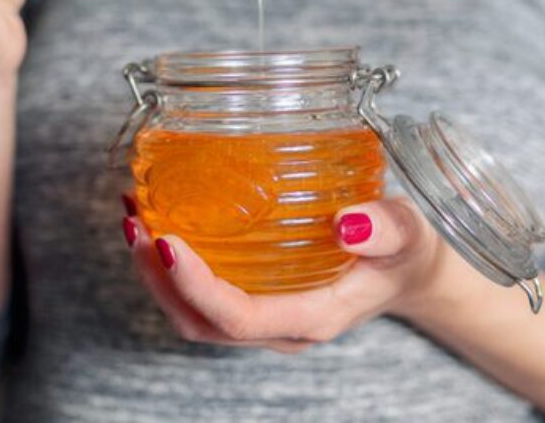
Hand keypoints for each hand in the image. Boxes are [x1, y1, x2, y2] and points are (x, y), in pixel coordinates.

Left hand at [123, 197, 470, 353]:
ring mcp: (264, 318)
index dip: (194, 286)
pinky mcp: (255, 298)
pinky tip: (159, 220)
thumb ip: (385, 229)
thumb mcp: (408, 234)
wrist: (409, 272)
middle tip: (136, 223)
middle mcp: (279, 327)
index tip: (167, 242)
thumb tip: (348, 223)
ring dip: (155, 273)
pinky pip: (201, 295)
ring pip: (193, 315)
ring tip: (134, 218)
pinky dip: (171, 265)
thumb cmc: (405, 253)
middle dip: (158, 279)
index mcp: (312, 317)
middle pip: (200, 322)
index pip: (238, 318)